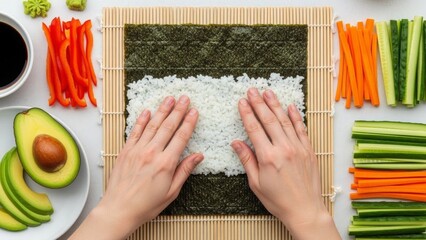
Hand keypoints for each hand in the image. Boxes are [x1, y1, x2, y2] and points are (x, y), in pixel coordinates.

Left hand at [70, 95, 202, 239]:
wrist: (119, 210)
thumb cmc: (146, 205)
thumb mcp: (172, 192)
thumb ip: (184, 171)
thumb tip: (198, 156)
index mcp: (166, 164)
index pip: (181, 137)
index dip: (189, 123)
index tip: (194, 111)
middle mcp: (151, 153)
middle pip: (168, 127)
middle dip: (178, 111)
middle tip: (185, 98)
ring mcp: (137, 150)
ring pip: (152, 125)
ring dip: (162, 110)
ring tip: (170, 99)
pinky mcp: (125, 151)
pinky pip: (135, 132)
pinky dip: (141, 120)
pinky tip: (147, 111)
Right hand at [231, 88, 339, 239]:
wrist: (305, 210)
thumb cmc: (278, 200)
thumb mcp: (256, 183)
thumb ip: (247, 160)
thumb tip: (236, 142)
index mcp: (268, 157)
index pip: (254, 129)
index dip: (247, 113)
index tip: (241, 102)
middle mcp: (284, 148)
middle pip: (269, 120)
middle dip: (259, 103)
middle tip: (252, 90)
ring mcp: (298, 148)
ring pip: (285, 121)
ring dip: (275, 105)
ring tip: (268, 92)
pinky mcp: (309, 150)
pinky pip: (301, 129)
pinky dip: (296, 116)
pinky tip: (291, 106)